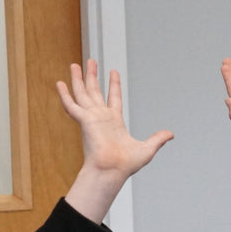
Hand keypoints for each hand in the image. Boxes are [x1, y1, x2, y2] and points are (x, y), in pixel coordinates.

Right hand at [57, 59, 173, 180]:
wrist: (112, 170)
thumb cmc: (125, 165)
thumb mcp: (147, 149)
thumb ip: (157, 139)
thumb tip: (170, 134)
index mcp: (115, 122)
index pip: (114, 98)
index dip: (114, 84)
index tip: (113, 72)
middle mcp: (101, 118)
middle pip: (95, 91)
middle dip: (92, 76)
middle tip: (90, 61)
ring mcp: (92, 118)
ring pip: (83, 93)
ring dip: (79, 79)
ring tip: (75, 65)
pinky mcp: (84, 121)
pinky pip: (72, 105)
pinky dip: (65, 95)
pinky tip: (60, 83)